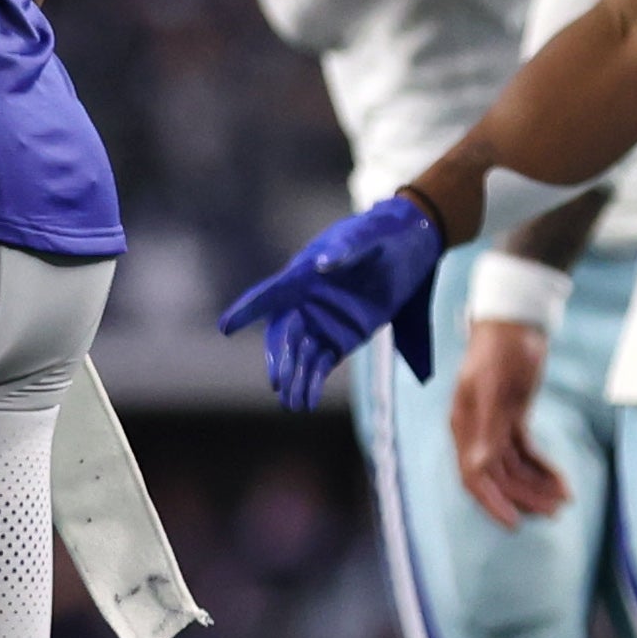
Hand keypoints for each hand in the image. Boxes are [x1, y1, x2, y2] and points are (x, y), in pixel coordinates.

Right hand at [217, 193, 446, 411]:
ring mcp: (322, 323)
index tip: (225, 327)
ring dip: (295, 380)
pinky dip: (313, 383)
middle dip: (279, 360)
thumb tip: (321, 264)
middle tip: (279, 383)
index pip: (270, 294)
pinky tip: (309, 402)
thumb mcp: (368, 236)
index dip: (247, 310)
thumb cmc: (382, 233)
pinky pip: (320, 366)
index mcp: (303, 274)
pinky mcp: (340, 339)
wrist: (411, 244)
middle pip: (283, 335)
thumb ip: (345, 249)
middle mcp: (305, 302)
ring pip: (299, 356)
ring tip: (295, 405)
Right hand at [449, 316, 568, 527]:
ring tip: (564, 499)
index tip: (515, 522)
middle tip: (555, 511)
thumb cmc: (504, 348)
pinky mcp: (512, 420)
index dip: (492, 502)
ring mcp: (493, 427)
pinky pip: (526, 454)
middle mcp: (475, 432)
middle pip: (497, 477)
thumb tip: (480, 467)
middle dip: (525, 496)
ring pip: (513, 469)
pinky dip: (543, 467)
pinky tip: (561, 479)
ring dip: (537, 486)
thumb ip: (487, 427)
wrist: (516, 321)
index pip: (473, 475)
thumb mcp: (496, 386)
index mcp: (465, 425)